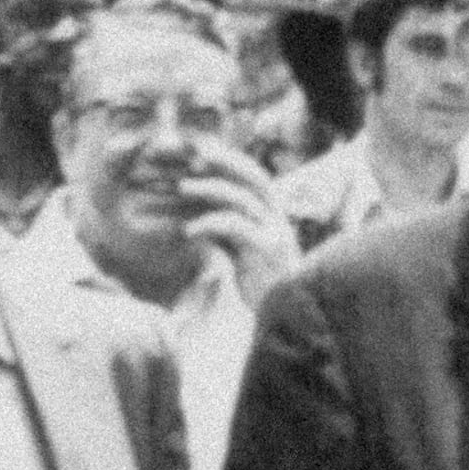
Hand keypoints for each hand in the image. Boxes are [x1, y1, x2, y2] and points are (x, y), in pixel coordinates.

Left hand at [177, 142, 300, 304]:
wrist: (285, 318)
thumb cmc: (262, 286)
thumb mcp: (242, 252)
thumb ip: (227, 231)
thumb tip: (197, 217)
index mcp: (274, 216)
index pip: (254, 177)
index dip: (231, 161)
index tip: (201, 151)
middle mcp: (278, 219)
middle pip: (254, 177)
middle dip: (226, 161)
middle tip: (195, 153)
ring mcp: (275, 233)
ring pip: (243, 198)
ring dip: (211, 188)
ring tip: (182, 187)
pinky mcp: (267, 250)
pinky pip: (236, 227)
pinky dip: (210, 223)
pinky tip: (188, 230)